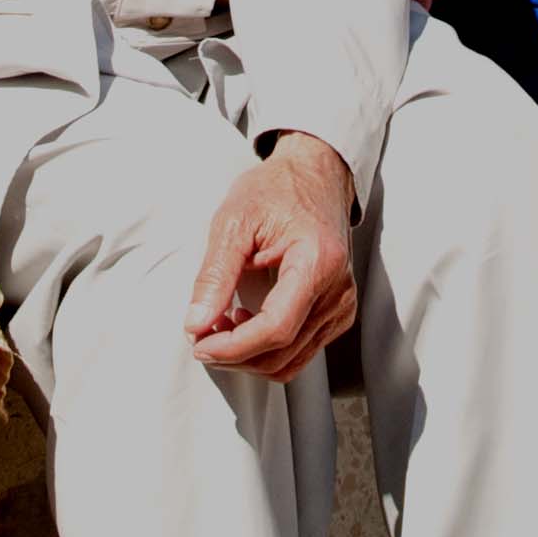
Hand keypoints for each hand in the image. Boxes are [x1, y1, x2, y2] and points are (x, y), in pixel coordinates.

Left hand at [184, 137, 357, 381]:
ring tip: (221, 325)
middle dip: (234, 354)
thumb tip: (196, 324)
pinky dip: (267, 350)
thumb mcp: (234, 222)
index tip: (199, 342)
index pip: (276, 328)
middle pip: (282, 352)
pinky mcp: (337, 312)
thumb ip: (215, 275)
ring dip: (248, 356)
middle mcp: (338, 289)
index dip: (233, 346)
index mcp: (317, 261)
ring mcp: (341, 304)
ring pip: (290, 361)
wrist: (313, 175)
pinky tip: (246, 323)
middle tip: (200, 333)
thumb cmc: (277, 190)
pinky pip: (300, 351)